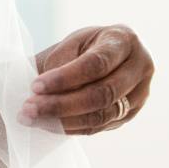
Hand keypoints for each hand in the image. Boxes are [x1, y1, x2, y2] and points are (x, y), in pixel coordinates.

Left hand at [21, 24, 153, 134]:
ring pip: (101, 115)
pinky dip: (69, 127)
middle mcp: (140, 66)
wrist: (96, 60)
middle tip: (28, 109)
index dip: (65, 77)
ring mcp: (140, 94)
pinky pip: (98, 127)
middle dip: (61, 104)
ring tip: (30, 118)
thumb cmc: (80, 49)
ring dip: (62, 120)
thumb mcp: (70, 45)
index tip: (34, 86)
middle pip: (102, 94)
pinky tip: (46, 124)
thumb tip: (44, 95)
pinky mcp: (130, 114)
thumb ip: (62, 65)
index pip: (96, 63)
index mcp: (123, 40)